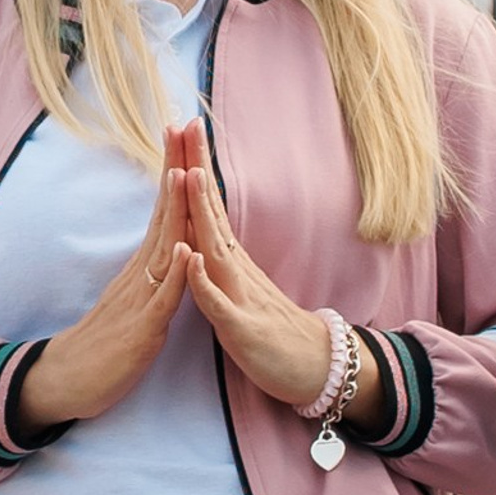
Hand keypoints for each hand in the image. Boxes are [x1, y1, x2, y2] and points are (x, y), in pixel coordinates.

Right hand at [16, 142, 193, 428]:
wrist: (64, 382)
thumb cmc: (103, 346)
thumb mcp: (134, 301)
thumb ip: (151, 274)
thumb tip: (171, 245)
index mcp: (142, 268)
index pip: (166, 212)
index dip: (179, 173)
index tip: (186, 135)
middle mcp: (140, 274)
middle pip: (165, 215)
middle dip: (178, 171)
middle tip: (184, 128)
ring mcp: (139, 299)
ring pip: (163, 248)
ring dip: (175, 210)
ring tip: (185, 173)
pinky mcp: (141, 330)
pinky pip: (162, 299)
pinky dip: (176, 273)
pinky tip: (186, 249)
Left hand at [175, 122, 388, 430]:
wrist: (313, 369)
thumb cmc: (270, 331)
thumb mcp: (238, 289)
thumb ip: (220, 260)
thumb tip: (202, 229)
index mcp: (229, 260)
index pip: (207, 206)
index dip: (192, 168)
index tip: (181, 129)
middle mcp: (235, 269)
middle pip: (211, 212)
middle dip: (196, 169)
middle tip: (187, 125)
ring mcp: (240, 296)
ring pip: (216, 249)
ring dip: (201, 214)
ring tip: (187, 176)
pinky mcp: (242, 329)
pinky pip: (220, 305)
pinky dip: (204, 283)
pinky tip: (192, 261)